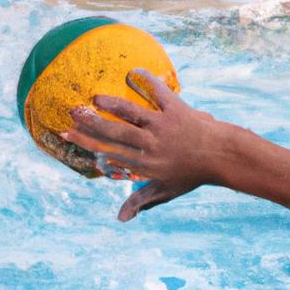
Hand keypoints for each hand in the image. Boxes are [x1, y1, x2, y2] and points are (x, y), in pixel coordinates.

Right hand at [64, 69, 220, 221]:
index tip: (69, 133)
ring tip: (94, 98)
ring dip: (111, 104)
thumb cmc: (191, 175)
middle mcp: (151, 145)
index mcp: (145, 164)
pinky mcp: (176, 109)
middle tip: (72, 112)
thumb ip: (140, 201)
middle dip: (91, 123)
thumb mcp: (165, 191)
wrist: (221, 157)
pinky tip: (133, 71)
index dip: (87, 142)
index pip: (110, 152)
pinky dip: (147, 81)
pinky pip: (159, 93)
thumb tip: (120, 218)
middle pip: (115, 132)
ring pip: (132, 113)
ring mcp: (163, 126)